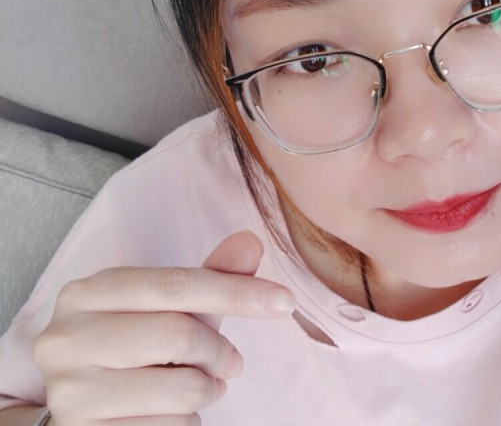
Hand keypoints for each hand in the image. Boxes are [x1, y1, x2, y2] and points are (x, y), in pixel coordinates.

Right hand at [33, 231, 294, 425]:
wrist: (78, 413)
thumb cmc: (130, 351)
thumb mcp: (163, 310)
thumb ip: (208, 277)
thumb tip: (251, 241)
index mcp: (87, 293)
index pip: (175, 284)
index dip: (237, 291)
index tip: (284, 301)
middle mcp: (67, 338)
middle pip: (180, 334)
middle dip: (220, 351)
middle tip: (230, 362)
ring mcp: (69, 392)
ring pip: (182, 387)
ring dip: (207, 390)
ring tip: (197, 386)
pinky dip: (187, 422)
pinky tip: (170, 414)